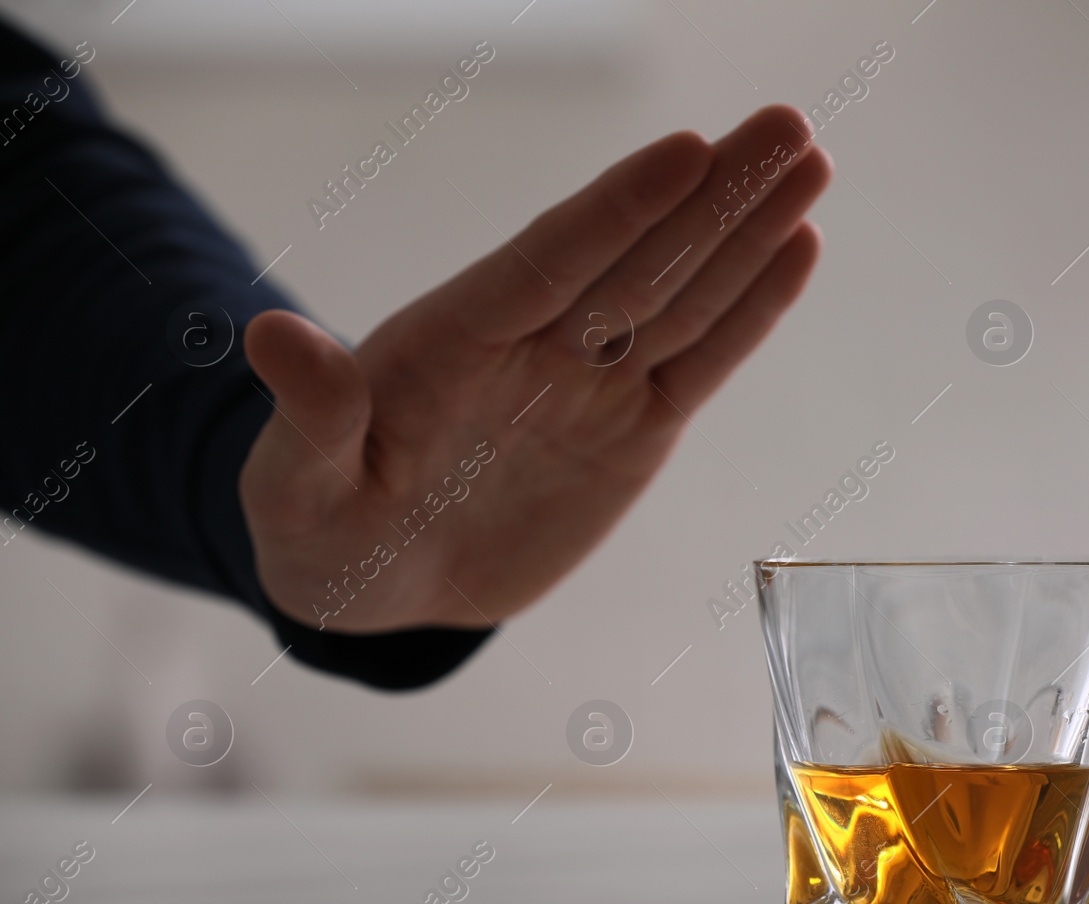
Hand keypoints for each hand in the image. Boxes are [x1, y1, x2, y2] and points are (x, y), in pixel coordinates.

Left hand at [240, 105, 828, 631]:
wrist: (379, 582)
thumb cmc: (325, 530)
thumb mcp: (296, 488)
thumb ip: (309, 417)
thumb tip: (268, 334)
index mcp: (452, 340)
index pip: (547, 263)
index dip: (617, 211)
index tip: (685, 151)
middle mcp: (534, 344)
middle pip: (636, 258)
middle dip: (714, 195)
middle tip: (789, 125)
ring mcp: (591, 383)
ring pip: (683, 297)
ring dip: (748, 232)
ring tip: (809, 164)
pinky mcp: (632, 431)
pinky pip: (700, 364)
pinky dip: (750, 314)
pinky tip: (795, 250)